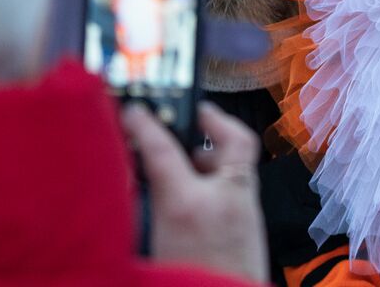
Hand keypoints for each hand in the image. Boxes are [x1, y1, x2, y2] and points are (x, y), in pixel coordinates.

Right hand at [123, 101, 268, 282]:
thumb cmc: (187, 280)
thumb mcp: (149, 242)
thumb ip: (139, 205)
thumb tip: (126, 177)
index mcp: (187, 207)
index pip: (162, 149)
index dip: (145, 124)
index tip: (134, 110)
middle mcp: (225, 200)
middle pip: (233, 141)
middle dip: (211, 124)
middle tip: (185, 118)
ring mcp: (245, 210)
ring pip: (239, 162)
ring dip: (213, 155)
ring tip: (184, 158)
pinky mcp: (254, 223)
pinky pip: (239, 184)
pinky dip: (219, 178)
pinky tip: (196, 191)